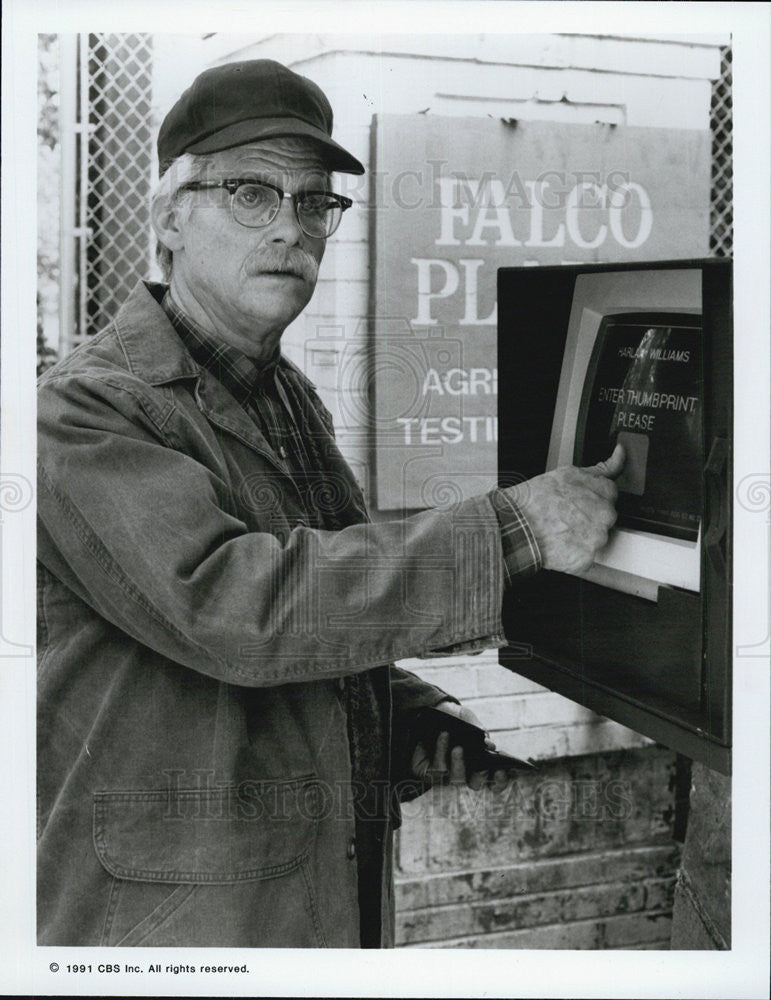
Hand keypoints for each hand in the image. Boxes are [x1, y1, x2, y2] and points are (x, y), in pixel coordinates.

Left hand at [409, 701, 509, 791]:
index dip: (501, 780)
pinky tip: (443, 736)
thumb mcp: (468, 718)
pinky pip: (436, 768)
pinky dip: (441, 751)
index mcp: (480, 761)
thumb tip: (490, 746)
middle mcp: (465, 771)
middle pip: (476, 784)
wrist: (428, 712)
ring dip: (459, 763)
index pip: (494, 780)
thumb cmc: (454, 718)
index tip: (502, 771)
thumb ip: (479, 730)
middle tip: (482, 767)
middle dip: (480, 778)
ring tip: (458, 747)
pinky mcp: (429, 773)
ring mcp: (447, 774)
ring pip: (456, 778)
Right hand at [505, 444, 624, 574]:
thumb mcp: (568, 473)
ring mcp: (597, 538)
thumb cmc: (536, 499)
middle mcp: (606, 515)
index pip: (610, 495)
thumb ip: (601, 467)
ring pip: (595, 539)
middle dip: (588, 518)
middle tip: (565, 516)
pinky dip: (573, 554)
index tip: (577, 502)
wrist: (516, 525)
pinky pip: (585, 557)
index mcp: (605, 492)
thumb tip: (620, 453)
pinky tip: (560, 544)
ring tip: (560, 530)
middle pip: (604, 518)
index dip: (590, 498)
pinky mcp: (586, 558)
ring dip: (582, 537)